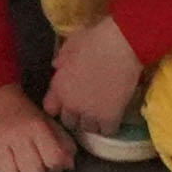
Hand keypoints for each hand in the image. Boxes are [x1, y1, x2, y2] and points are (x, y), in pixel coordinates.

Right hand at [0, 84, 75, 171]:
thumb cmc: (21, 112)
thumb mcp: (46, 121)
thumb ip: (62, 142)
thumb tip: (69, 164)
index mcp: (36, 127)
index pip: (53, 160)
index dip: (55, 166)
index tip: (50, 162)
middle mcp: (16, 134)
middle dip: (33, 170)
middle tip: (29, 160)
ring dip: (12, 171)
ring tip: (11, 158)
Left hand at [41, 15, 146, 134]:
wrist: (121, 46)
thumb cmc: (95, 39)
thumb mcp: (71, 44)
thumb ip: (61, 58)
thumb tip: (57, 66)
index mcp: (59, 86)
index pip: (50, 108)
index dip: (58, 105)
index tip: (67, 100)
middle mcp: (72, 104)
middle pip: (69, 121)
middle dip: (76, 115)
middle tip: (86, 107)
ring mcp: (91, 113)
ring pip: (87, 128)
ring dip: (93, 122)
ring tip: (101, 113)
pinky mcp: (110, 117)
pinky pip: (106, 131)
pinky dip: (109, 126)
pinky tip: (113, 116)